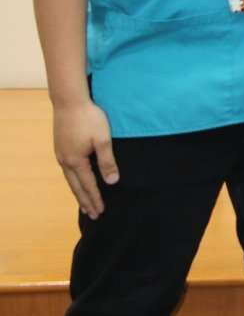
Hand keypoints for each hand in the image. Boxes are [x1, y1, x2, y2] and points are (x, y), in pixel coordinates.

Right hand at [54, 96, 116, 217]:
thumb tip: (112, 181)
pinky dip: (73, 181)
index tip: (100, 211)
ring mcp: (60, 154)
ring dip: (78, 192)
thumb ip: (107, 162)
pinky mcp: (60, 147)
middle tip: (93, 214)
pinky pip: (67, 171)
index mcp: (76, 161)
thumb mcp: (103, 140)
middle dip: (85, 201)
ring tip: (84, 204)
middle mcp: (65, 161)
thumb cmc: (89, 119)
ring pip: (69, 180)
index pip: (88, 185)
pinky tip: (76, 181)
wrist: (69, 101)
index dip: (95, 199)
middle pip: (76, 187)